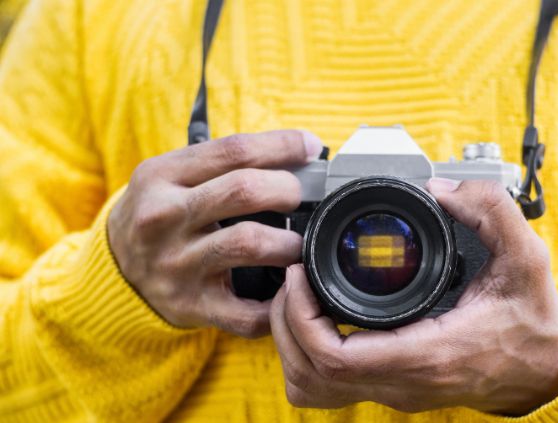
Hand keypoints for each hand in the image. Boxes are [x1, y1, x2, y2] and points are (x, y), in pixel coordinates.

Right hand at [108, 130, 321, 336]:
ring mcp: (176, 264)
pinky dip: (278, 303)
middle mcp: (163, 217)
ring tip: (299, 243)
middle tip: (301, 197)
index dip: (282, 146)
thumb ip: (222, 165)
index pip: (234, 150)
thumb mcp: (171, 177)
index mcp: (161, 176)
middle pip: (244, 191)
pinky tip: (289, 290)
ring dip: (289, 242)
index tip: (311, 146)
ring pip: (250, 244)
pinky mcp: (190, 305)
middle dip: (288, 189)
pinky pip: (246, 311)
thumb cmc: (158, 215)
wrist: (111, 272)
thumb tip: (297, 155)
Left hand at [269, 178, 557, 414]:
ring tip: (299, 299)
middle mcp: (404, 382)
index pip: (336, 358)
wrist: (543, 369)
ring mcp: (395, 391)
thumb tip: (441, 187)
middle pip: (309, 376)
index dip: (301, 317)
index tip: (301, 273)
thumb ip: (491, 211)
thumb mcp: (527, 258)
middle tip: (293, 279)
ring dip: (291, 344)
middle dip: (285, 324)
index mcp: (429, 354)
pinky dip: (308, 357)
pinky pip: (329, 388)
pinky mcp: (392, 389)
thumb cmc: (531, 320)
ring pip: (311, 389)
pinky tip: (318, 321)